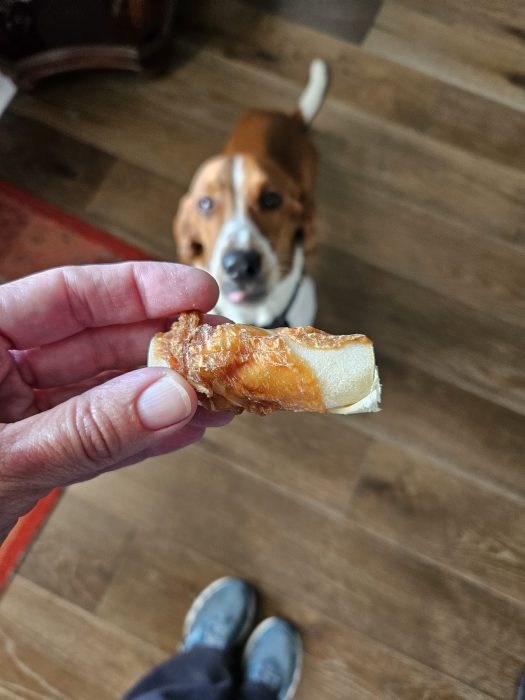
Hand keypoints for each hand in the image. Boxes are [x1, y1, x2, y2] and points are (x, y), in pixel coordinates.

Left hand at [0, 262, 231, 540]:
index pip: (64, 296)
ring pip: (108, 393)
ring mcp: (21, 416)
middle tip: (219, 351)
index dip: (138, 289)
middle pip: (98, 342)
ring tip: (218, 396)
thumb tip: (167, 398)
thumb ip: (85, 430)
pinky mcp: (39, 457)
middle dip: (164, 347)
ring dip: (167, 397)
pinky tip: (187, 429)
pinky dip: (145, 436)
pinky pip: (101, 438)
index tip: (196, 291)